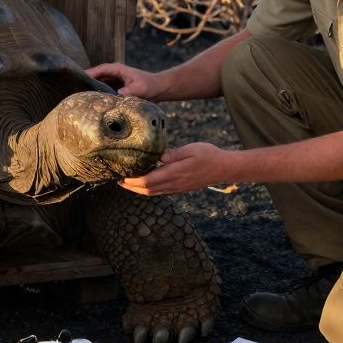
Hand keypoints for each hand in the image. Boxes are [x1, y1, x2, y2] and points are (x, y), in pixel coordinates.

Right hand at [86, 62, 164, 99]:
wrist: (159, 89)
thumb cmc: (150, 86)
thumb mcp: (140, 89)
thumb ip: (128, 91)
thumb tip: (116, 96)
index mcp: (118, 69)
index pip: (101, 69)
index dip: (90, 73)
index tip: (79, 78)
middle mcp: (114, 73)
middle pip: (96, 75)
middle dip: (86, 81)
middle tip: (74, 89)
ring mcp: (114, 80)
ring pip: (99, 83)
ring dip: (91, 88)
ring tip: (79, 96)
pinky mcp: (115, 88)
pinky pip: (103, 90)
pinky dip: (98, 94)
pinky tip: (91, 101)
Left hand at [120, 143, 235, 195]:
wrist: (224, 168)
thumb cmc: (209, 156)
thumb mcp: (191, 149)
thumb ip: (173, 154)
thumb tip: (158, 157)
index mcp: (175, 174)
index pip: (148, 181)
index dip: (132, 181)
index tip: (121, 176)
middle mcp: (174, 184)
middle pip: (147, 190)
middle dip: (131, 187)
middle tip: (118, 180)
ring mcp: (177, 188)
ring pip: (153, 193)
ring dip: (138, 189)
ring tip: (127, 181)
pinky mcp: (180, 188)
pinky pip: (160, 191)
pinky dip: (148, 188)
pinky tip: (144, 181)